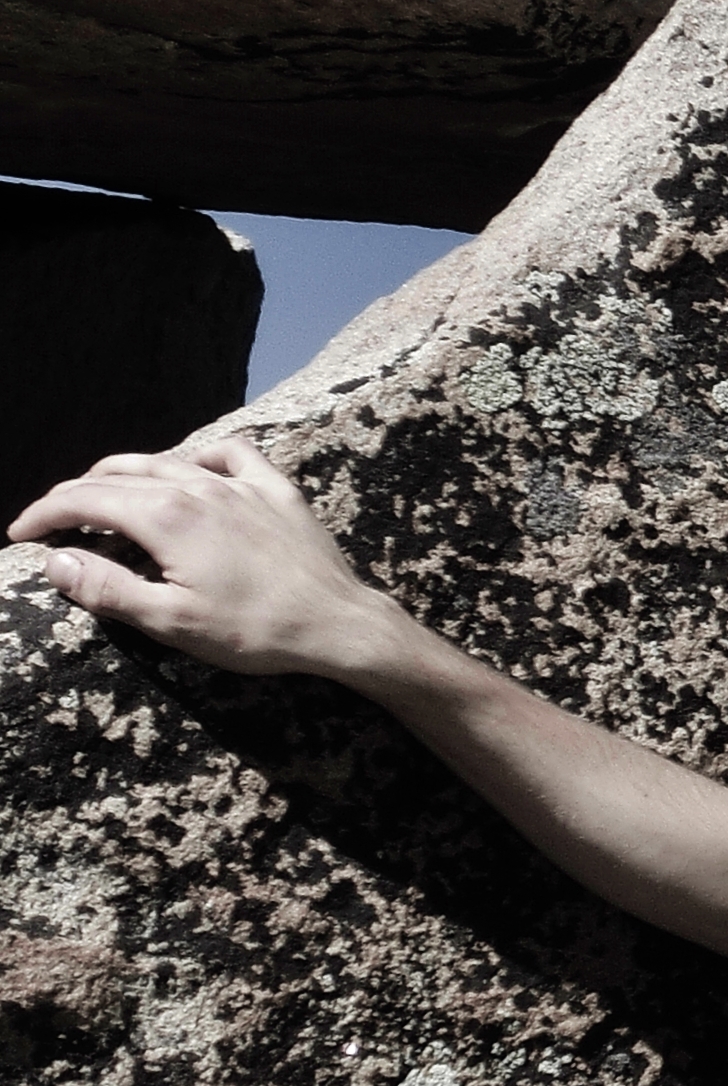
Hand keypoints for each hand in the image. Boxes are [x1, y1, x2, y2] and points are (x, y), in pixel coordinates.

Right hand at [6, 441, 395, 679]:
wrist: (338, 624)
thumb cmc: (256, 631)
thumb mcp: (170, 621)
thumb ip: (107, 588)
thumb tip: (57, 560)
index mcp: (166, 516)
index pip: (84, 500)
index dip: (44, 515)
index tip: (19, 534)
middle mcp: (199, 487)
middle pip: (117, 476)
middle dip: (74, 494)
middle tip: (51, 517)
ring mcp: (242, 484)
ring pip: (166, 460)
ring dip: (124, 472)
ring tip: (100, 489)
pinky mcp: (278, 492)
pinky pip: (231, 454)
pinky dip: (199, 456)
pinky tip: (191, 470)